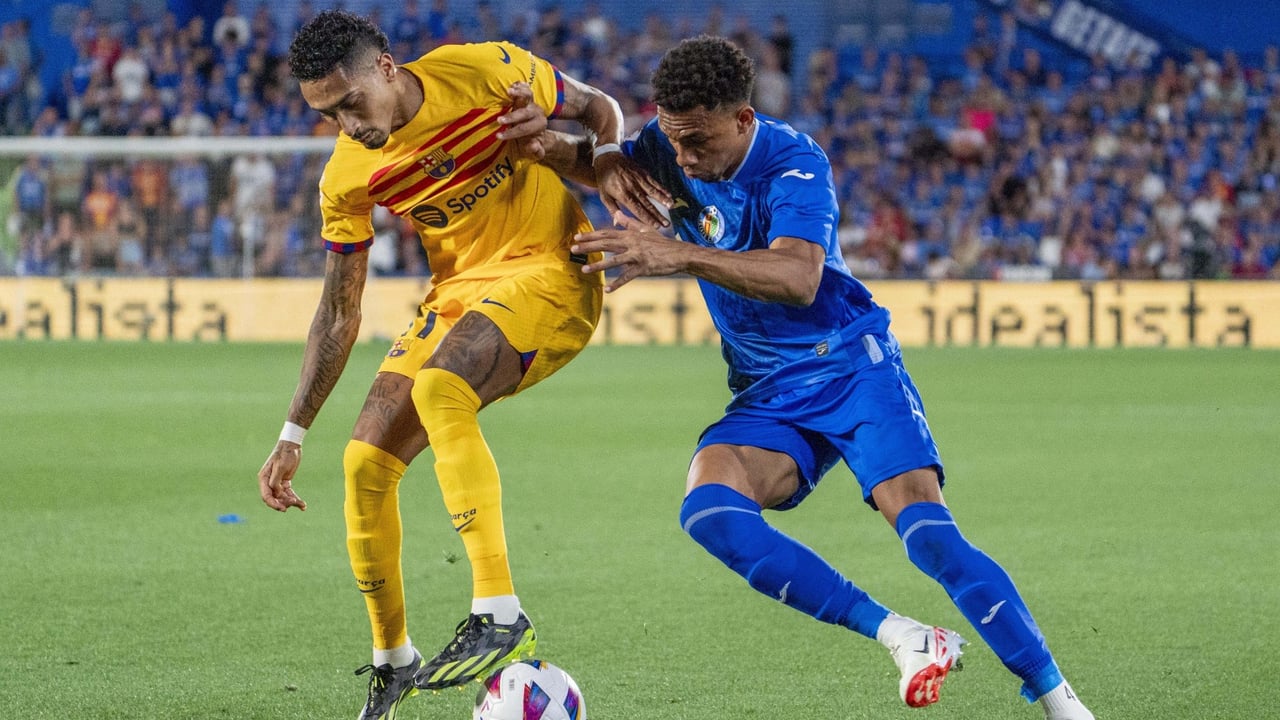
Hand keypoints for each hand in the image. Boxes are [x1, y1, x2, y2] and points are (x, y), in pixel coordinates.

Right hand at [258, 441, 306, 511]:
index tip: (283, 509)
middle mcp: (269, 482)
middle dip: (284, 503)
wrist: (292, 445)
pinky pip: (288, 493)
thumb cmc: (285, 454)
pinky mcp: (285, 482)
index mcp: (264, 478)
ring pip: (283, 497)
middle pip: (274, 498)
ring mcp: (277, 483)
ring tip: (302, 505)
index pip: (266, 496)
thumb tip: (277, 494)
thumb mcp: (280, 467)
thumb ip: (276, 482)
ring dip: (292, 502)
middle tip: (295, 503)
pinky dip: (295, 499)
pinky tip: (302, 505)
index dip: (273, 504)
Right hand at [498, 82, 548, 158]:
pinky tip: (514, 84)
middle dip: (511, 117)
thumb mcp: (536, 148)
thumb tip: (533, 145)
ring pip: (528, 96)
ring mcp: (532, 102)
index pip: (524, 129)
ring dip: (518, 93)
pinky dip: (519, 86)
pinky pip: (525, 89)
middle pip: (525, 113)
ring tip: (509, 91)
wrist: (537, 128)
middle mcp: (537, 112)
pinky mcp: (527, 96)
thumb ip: (536, 150)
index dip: (511, 133)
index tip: (498, 136)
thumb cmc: (532, 140)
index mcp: (540, 124)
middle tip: (499, 120)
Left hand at [572, 214, 687, 292]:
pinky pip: (628, 277)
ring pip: (614, 261)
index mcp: (630, 235)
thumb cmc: (663, 243)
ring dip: (598, 266)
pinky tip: (607, 289)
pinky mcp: (643, 268)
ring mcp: (637, 256)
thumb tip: (616, 214)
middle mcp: (631, 244)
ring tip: (584, 270)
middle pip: (606, 244)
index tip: (577, 237)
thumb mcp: (646, 230)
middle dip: (588, 246)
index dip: (591, 235)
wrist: (680, 254)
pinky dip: (617, 283)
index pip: (606, 234)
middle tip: (573, 248)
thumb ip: (629, 223)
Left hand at [593, 153, 672, 228]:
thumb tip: (617, 223)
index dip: (647, 218)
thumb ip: (612, 210)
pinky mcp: (643, 173)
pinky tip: (669, 195)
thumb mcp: (604, 196)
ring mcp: (638, 179)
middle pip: (647, 203)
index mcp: (622, 195)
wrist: (607, 158)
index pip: (637, 209)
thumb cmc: (605, 180)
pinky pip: (654, 182)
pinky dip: (662, 189)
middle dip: (658, 214)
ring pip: (653, 191)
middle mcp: (632, 187)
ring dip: (663, 200)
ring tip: (671, 207)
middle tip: (667, 223)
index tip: (656, 226)